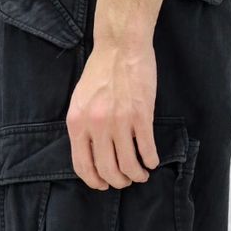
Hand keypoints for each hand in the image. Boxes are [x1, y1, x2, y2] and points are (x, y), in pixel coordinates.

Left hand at [65, 38, 159, 189]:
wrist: (120, 46)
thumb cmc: (100, 71)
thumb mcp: (79, 100)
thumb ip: (82, 126)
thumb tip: (89, 153)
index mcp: (77, 123)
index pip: (82, 165)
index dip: (94, 181)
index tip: (103, 185)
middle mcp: (96, 125)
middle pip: (107, 170)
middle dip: (118, 182)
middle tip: (125, 181)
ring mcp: (119, 121)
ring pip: (128, 164)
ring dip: (136, 175)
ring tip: (141, 174)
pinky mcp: (140, 115)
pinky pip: (146, 148)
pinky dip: (150, 160)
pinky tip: (152, 162)